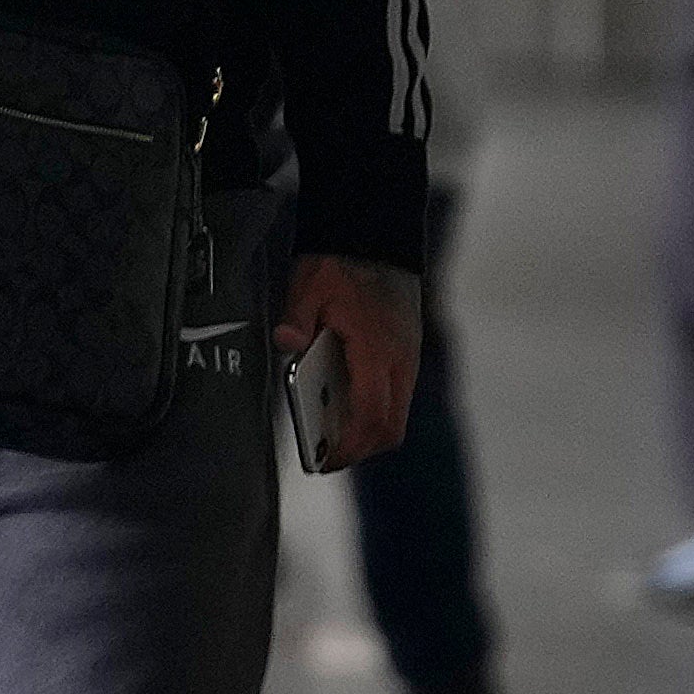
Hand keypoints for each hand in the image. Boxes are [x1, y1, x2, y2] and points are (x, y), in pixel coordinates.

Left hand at [275, 251, 422, 467]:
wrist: (377, 231)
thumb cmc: (343, 260)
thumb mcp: (310, 285)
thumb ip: (298, 318)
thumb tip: (285, 344)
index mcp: (378, 348)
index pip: (372, 414)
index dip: (350, 446)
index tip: (326, 461)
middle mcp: (401, 359)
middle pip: (391, 426)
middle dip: (360, 449)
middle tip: (326, 457)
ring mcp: (408, 356)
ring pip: (397, 413)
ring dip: (369, 431)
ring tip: (331, 437)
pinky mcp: (406, 351)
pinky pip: (396, 395)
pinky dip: (374, 410)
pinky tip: (343, 406)